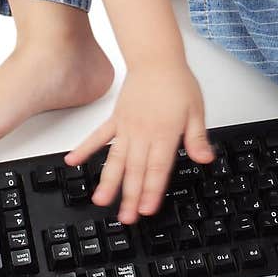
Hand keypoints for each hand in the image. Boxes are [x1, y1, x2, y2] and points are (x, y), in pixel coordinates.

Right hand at [63, 61, 215, 223]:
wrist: (156, 58)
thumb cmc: (177, 83)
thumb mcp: (196, 111)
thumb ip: (197, 138)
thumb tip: (205, 159)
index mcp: (164, 133)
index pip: (157, 167)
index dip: (151, 190)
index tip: (146, 209)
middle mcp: (142, 133)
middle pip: (135, 170)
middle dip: (130, 196)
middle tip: (126, 217)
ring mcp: (126, 127)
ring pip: (115, 159)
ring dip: (108, 181)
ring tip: (100, 200)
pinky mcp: (116, 119)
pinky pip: (98, 136)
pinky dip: (84, 149)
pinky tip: (72, 162)